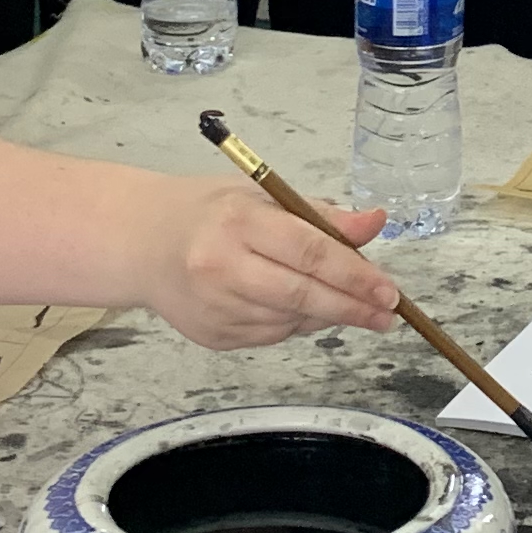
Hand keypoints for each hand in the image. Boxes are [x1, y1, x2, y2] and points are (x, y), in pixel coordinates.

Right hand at [145, 181, 403, 349]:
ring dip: (324, 316)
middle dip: (352, 308)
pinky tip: (294, 307)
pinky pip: (270, 336)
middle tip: (386, 314)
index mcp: (239, 221)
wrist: (142, 242)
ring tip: (339, 301)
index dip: (355, 276)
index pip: (309, 253)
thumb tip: (376, 222)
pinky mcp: (210, 336)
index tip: (389, 291)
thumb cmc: (211, 213)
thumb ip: (322, 215)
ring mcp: (214, 306)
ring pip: (290, 322)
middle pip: (302, 295)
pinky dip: (293, 324)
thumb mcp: (264, 196)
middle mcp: (222, 266)